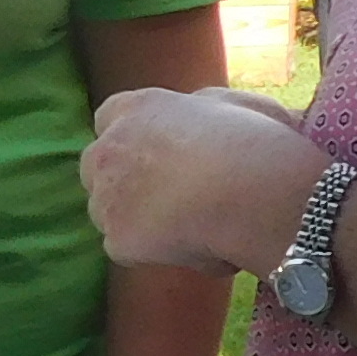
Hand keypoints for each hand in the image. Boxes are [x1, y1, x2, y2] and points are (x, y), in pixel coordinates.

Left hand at [82, 87, 327, 277]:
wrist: (257, 194)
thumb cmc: (259, 144)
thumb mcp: (234, 103)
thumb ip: (201, 107)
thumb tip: (199, 114)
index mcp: (137, 108)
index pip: (109, 119)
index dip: (133, 139)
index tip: (155, 155)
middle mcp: (109, 148)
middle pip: (97, 167)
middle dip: (121, 180)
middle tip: (165, 195)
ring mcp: (107, 196)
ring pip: (107, 211)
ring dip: (134, 218)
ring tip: (186, 224)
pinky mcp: (117, 239)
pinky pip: (128, 249)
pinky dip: (154, 253)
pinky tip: (195, 246)